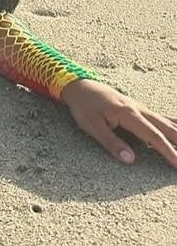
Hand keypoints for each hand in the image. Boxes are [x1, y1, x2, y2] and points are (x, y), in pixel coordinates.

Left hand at [61, 79, 176, 167]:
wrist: (79, 85)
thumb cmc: (83, 106)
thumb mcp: (91, 125)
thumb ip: (111, 142)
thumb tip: (130, 160)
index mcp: (129, 114)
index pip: (154, 136)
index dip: (168, 151)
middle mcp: (139, 109)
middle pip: (167, 128)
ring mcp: (141, 107)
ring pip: (167, 122)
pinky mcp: (139, 108)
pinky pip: (161, 117)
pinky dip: (174, 123)